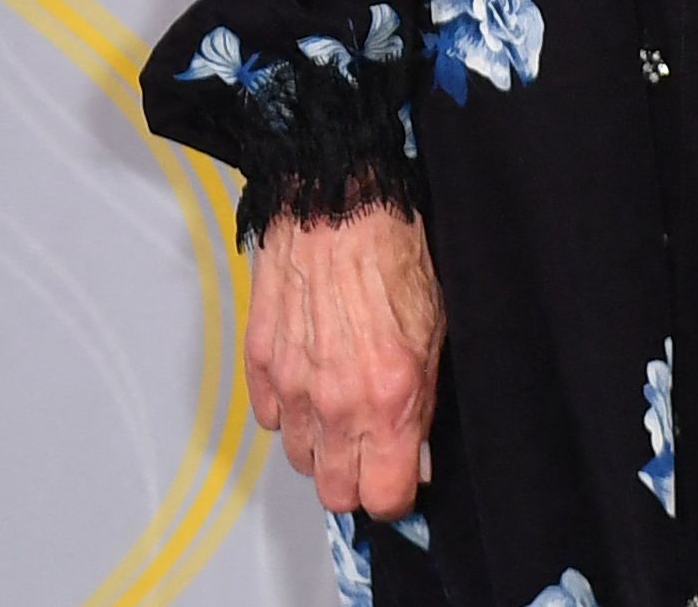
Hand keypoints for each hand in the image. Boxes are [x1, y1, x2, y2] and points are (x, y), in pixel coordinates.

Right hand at [247, 205, 443, 515]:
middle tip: (372, 450)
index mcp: (388, 398)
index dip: (396, 496)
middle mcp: (336, 402)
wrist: (340, 200)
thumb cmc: (394, 253)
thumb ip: (423, 406)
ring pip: (300, 458)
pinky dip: (290, 411)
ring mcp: (293, 384)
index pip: (383, 497)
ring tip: (342, 408)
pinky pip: (271, 418)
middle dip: (356, 479)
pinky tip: (312, 381)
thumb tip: (414, 453)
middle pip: (334, 492)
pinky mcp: (260, 362)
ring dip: (322, 445)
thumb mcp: (437, 334)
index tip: (402, 481)